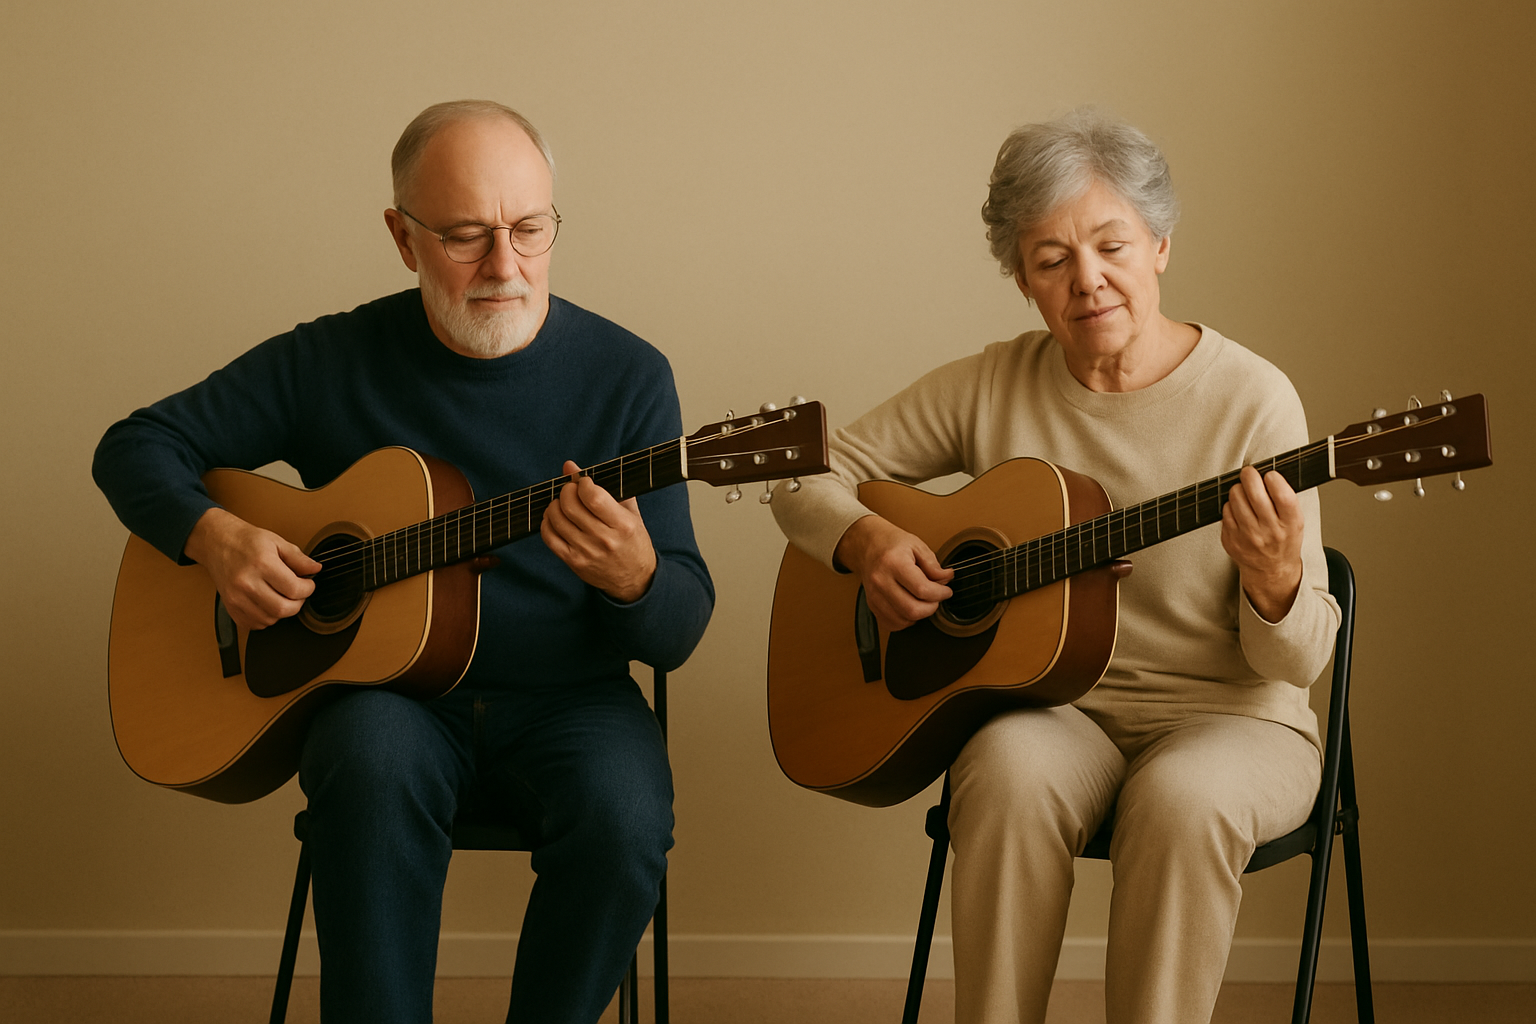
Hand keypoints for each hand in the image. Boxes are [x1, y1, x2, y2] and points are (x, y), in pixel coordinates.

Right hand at [184, 507, 320, 629]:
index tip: (308, 584)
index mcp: (261, 564)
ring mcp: (236, 598)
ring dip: (282, 611)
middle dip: (298, 603)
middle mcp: (246, 583)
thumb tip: (315, 569)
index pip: (294, 589)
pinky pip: (255, 624)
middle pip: (283, 609)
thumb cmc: (245, 541)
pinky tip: (267, 603)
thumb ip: (299, 558)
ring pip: (270, 619)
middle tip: (298, 593)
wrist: (217, 543)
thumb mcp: (276, 542)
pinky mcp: (230, 608)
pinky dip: (266, 617)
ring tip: (281, 595)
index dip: (308, 589)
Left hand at [540, 461, 656, 602]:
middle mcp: (604, 539)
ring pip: (557, 519)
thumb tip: (571, 466)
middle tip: (571, 490)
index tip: (584, 482)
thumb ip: (605, 487)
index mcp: (623, 525)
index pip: (593, 497)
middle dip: (566, 491)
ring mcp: (586, 552)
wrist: (634, 580)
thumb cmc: (633, 542)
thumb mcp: (629, 513)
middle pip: (571, 506)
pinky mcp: (573, 562)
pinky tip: (555, 519)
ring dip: (555, 505)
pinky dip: (547, 522)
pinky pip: (549, 537)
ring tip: (563, 504)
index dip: (582, 483)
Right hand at [833, 514, 953, 631]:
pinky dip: (905, 621)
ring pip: (903, 620)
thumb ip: (933, 564)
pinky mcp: (872, 605)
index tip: (946, 591)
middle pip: (912, 610)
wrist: (868, 546)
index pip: (922, 589)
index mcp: (894, 563)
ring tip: (923, 601)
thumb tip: (946, 578)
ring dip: (919, 615)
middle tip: (936, 598)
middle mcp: (881, 581)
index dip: (940, 594)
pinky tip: (909, 607)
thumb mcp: (917, 545)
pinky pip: (892, 624)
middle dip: (931, 607)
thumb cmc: (892, 544)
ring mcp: (874, 595)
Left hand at [1220, 466, 1304, 621]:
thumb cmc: (1284, 540)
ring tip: (1244, 492)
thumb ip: (1285, 500)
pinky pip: (1225, 510)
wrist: (1271, 569)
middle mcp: (1269, 531)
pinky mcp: (1231, 539)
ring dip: (1238, 489)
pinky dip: (1231, 505)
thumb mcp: (1296, 522)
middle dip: (1250, 476)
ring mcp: (1248, 536)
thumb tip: (1269, 474)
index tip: (1270, 475)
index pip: (1282, 496)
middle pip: (1254, 493)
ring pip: (1236, 498)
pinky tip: (1238, 509)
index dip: (1274, 479)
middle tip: (1250, 473)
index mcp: (1290, 524)